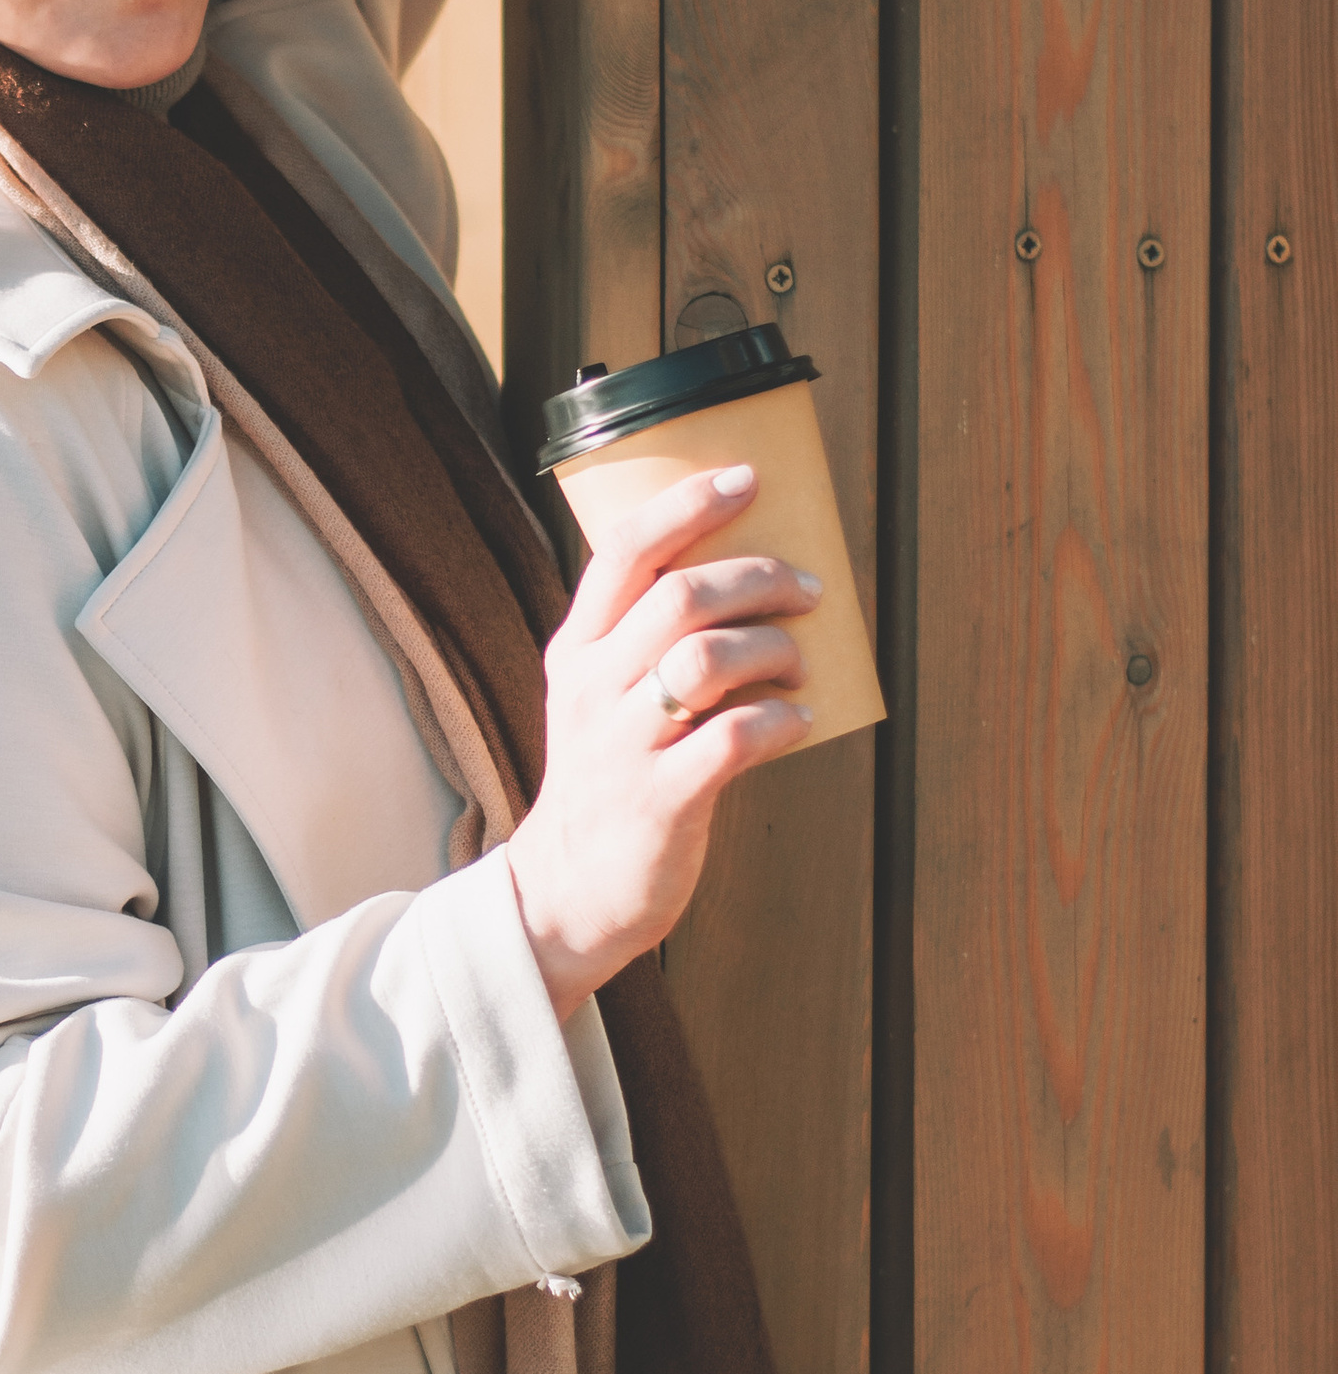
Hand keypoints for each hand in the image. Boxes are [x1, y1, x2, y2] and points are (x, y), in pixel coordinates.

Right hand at [503, 466, 818, 1023]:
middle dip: (759, 578)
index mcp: (576, 652)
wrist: (566, 894)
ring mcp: (624, 745)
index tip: (746, 479)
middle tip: (807, 587)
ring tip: (801, 662)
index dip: (689, 505)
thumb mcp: (598, 702)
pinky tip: (799, 718)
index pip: (623, 552)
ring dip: (774, 647)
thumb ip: (646, 646)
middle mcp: (592, 690)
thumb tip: (749, 587)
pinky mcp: (662, 801)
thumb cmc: (606, 784)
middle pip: (681, 596)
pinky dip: (781, 719)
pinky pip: (735, 738)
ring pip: (708, 659)